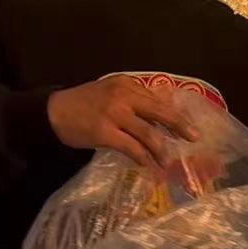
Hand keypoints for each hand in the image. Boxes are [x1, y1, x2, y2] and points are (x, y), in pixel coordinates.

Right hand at [47, 76, 198, 170]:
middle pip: (159, 112)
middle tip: (194, 137)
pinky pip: (131, 147)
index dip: (175, 113)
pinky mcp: (105, 132)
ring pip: (148, 132)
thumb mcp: (109, 91)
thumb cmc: (83, 103)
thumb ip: (132, 99)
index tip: (188, 124)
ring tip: (168, 160)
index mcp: (127, 84)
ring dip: (161, 148)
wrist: (53, 112)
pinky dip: (143, 157)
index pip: (157, 99)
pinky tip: (148, 165)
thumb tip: (159, 115)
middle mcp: (124, 95)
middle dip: (179, 126)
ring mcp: (114, 113)